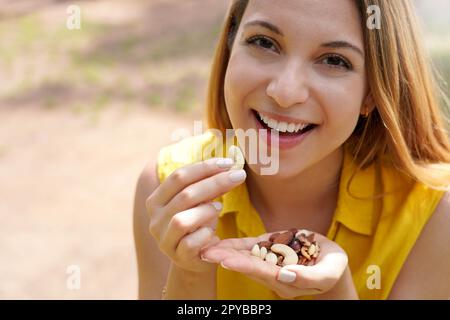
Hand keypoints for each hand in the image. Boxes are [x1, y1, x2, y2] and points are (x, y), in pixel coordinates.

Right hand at [145, 157, 246, 272]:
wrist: (198, 257)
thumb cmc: (199, 223)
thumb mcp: (200, 201)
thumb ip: (206, 184)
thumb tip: (228, 164)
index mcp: (156, 200)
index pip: (178, 177)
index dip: (204, 167)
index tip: (228, 162)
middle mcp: (155, 219)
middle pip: (185, 195)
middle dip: (215, 182)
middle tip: (239, 176)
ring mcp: (164, 240)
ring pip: (181, 220)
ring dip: (206, 211)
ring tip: (220, 208)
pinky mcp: (177, 257)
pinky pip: (191, 243)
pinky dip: (206, 235)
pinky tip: (213, 233)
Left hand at [201, 231, 349, 298]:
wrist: (330, 261)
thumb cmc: (332, 268)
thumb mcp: (329, 272)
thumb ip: (310, 277)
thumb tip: (286, 275)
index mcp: (286, 281)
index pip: (263, 272)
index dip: (245, 266)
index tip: (227, 261)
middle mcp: (273, 273)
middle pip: (248, 265)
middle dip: (227, 258)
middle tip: (206, 253)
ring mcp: (269, 260)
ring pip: (245, 256)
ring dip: (225, 252)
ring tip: (206, 248)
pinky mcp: (269, 249)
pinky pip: (250, 247)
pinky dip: (235, 245)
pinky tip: (220, 243)